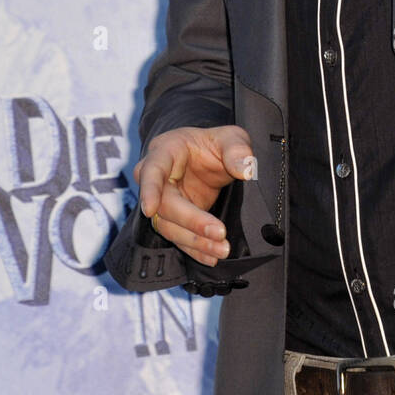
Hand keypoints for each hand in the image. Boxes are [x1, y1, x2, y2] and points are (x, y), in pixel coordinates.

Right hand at [134, 124, 254, 266]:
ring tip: (221, 250)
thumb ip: (238, 149)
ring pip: (170, 226)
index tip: (149, 210)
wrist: (210, 156)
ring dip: (194, 241)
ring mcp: (164, 200)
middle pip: (165, 205)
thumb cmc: (215, 143)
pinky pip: (179, 237)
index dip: (149, 189)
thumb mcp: (231, 137)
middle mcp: (159, 178)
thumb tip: (246, 170)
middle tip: (219, 233)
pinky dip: (195, 249)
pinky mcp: (175, 219)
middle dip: (191, 221)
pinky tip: (211, 257)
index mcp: (166, 150)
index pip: (152, 169)